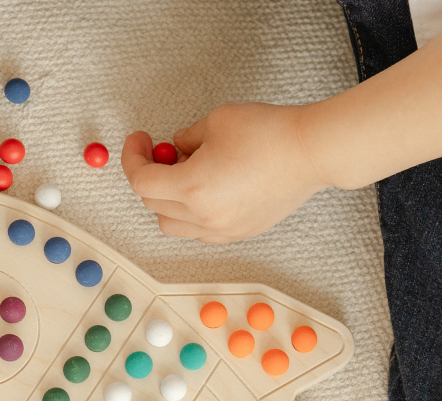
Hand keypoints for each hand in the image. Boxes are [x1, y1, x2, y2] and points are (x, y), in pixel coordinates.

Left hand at [121, 103, 326, 243]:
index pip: (142, 182)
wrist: (312, 153)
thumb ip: (186, 138)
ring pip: (172, 225)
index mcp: (191, 188)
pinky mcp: (238, 234)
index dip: (133, 158)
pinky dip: (191, 214)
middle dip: (151, 176)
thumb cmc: (268, 132)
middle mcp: (202, 217)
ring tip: (187, 175)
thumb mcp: (216, 121)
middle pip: (153, 204)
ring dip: (168, 202)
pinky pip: (198, 231)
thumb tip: (175, 148)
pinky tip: (207, 191)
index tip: (139, 140)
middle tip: (163, 152)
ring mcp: (220, 230)